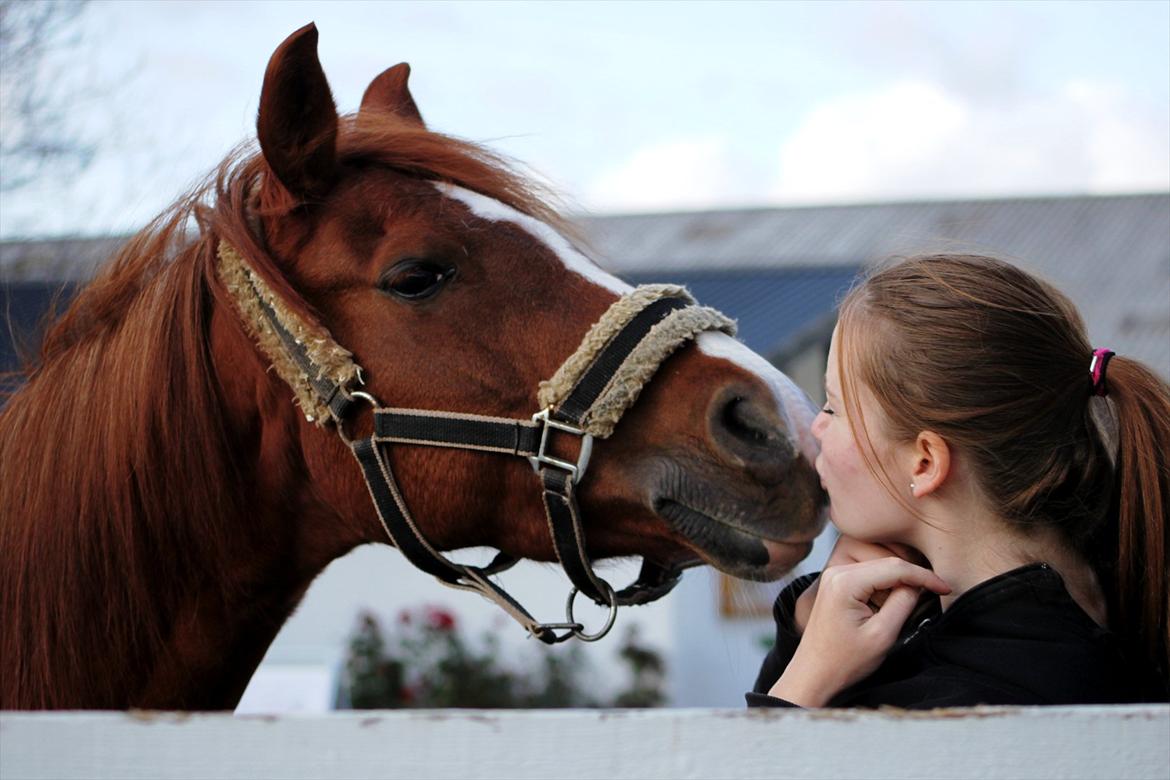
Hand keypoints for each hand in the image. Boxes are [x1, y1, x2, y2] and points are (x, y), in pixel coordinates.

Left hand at [770, 557, 949, 706]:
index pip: (896, 567)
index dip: (925, 576)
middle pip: (887, 563)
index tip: (945, 589)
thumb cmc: (844, 661)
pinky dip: (883, 590)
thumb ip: (903, 603)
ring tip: (899, 612)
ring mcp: (834, 576)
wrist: (813, 673)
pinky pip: (868, 577)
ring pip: (879, 569)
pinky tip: (884, 610)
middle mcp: (836, 571)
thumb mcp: (882, 635)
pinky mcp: (835, 583)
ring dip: (896, 586)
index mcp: (845, 581)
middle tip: (931, 598)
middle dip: (912, 580)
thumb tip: (917, 585)